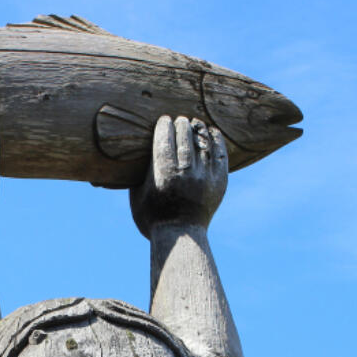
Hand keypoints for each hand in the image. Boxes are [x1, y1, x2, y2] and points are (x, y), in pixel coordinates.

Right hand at [130, 116, 227, 236]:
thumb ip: (139, 172)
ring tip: (195, 122)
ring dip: (199, 130)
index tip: (164, 119)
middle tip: (179, 119)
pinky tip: (212, 132)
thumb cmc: (153, 217)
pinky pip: (220, 155)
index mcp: (163, 173)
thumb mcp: (136, 195)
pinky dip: (216, 141)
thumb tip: (136, 153)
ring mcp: (205, 177)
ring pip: (203, 143)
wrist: (181, 237)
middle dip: (182, 124)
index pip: (165, 138)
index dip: (165, 126)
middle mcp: (186, 172)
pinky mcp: (219, 182)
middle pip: (185, 137)